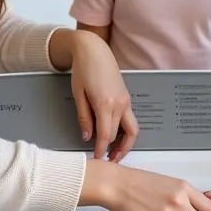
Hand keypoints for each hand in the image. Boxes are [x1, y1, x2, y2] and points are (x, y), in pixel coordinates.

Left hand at [67, 31, 137, 159]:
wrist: (94, 50)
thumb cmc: (84, 68)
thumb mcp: (78, 95)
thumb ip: (84, 118)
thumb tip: (87, 137)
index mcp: (105, 104)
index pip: (105, 135)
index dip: (101, 150)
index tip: (97, 159)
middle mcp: (119, 103)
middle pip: (118, 135)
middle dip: (112, 150)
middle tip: (103, 160)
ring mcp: (126, 100)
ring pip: (132, 130)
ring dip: (125, 144)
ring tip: (115, 154)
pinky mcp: (127, 98)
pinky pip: (130, 120)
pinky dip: (125, 132)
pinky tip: (116, 137)